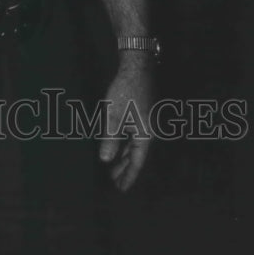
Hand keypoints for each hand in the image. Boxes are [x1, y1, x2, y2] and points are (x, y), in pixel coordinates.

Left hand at [98, 54, 155, 191]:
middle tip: (114, 182)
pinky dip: (124, 143)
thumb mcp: (114, 115)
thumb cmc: (126, 90)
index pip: (136, 162)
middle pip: (136, 155)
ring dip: (123, 156)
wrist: (137, 65)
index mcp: (145, 134)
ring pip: (134, 145)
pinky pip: (132, 135)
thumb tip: (105, 160)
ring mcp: (144, 122)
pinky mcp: (140, 113)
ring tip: (113, 168)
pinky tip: (117, 146)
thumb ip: (110, 138)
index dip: (128, 176)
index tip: (121, 189)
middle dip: (124, 169)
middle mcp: (148, 130)